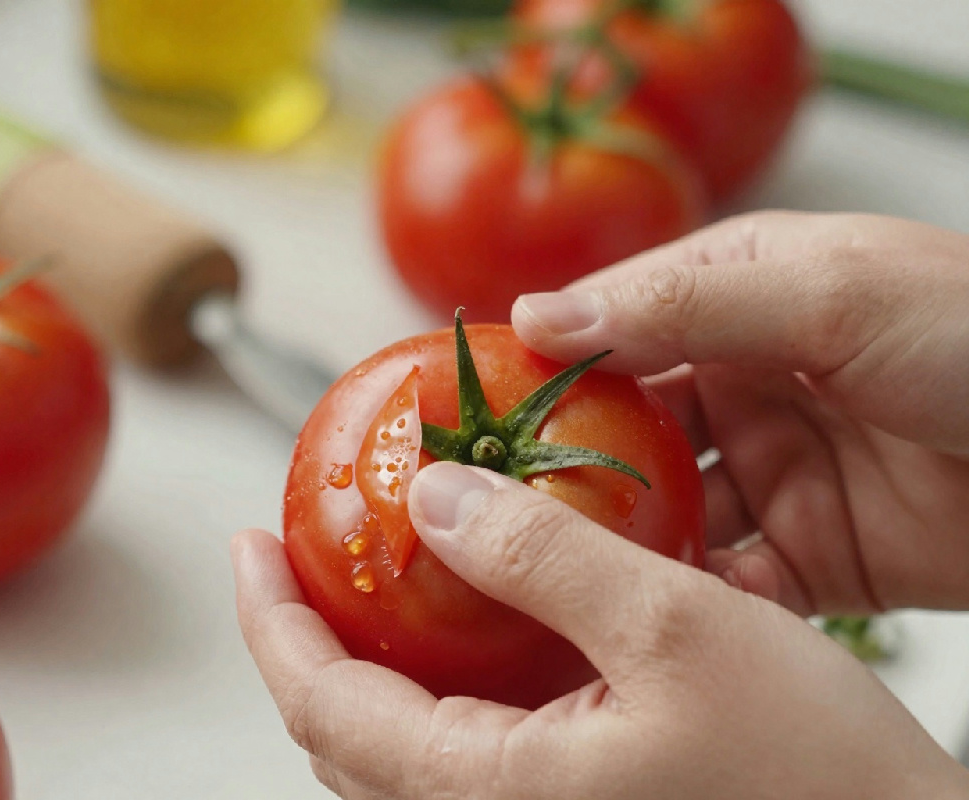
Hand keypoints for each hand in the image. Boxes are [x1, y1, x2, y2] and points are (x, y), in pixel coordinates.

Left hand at [233, 464, 968, 798]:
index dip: (268, 619)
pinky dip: (438, 676)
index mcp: (492, 792)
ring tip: (364, 575)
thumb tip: (437, 500)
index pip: (321, 706)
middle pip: (343, 731)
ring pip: (400, 743)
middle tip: (294, 551)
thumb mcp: (675, 629)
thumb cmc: (813, 775)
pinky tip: (468, 619)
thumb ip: (546, 557)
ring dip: (366, 655)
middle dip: (303, 635)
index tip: (248, 542)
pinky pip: (464, 746)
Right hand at [513, 211, 968, 614]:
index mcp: (741, 298)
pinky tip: (640, 620)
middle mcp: (746, 384)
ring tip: (545, 574)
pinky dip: (686, 603)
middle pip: (622, 431)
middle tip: (489, 507)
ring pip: (663, 516)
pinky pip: (728, 585)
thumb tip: (540, 314)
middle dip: (561, 469)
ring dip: (614, 545)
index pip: (610, 328)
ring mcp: (774, 475)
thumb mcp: (829, 291)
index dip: (539, 366)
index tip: (466, 409)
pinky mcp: (810, 560)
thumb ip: (682, 302)